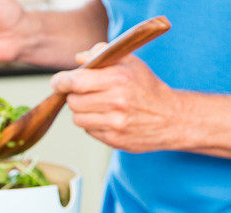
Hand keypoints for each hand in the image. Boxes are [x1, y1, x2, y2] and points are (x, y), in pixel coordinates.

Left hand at [50, 44, 182, 151]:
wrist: (171, 118)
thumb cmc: (148, 87)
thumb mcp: (130, 62)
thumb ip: (102, 54)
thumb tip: (78, 59)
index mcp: (118, 79)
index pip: (75, 81)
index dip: (61, 81)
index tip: (58, 82)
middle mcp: (116, 103)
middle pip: (73, 101)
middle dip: (75, 96)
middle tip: (86, 93)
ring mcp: (115, 124)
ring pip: (78, 119)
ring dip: (83, 112)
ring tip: (98, 106)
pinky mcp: (115, 140)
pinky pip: (89, 131)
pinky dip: (93, 125)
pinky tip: (108, 119)